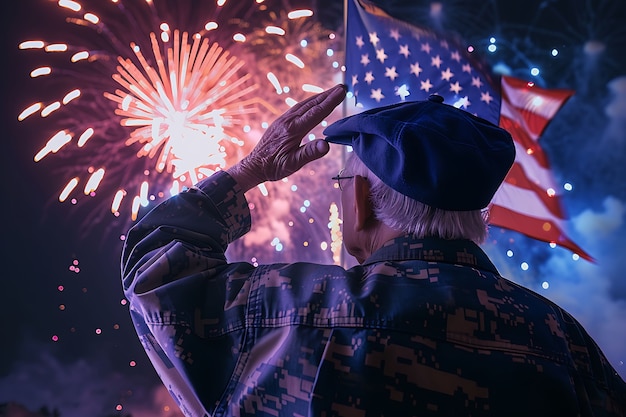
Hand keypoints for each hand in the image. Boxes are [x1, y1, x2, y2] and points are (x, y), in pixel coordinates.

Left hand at [227, 84, 346, 191]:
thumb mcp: (292, 164)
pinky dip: (310, 102)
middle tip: (343, 87)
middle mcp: (288, 121)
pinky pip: (298, 108)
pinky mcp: (281, 122)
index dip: (331, 101)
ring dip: (320, 97)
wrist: (253, 166)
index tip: (342, 91)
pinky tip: (314, 103)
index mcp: (293, 130)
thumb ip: (309, 154)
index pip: (316, 112)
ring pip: (304, 104)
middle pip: (312, 104)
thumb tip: (327, 145)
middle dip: (328, 95)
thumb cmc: (273, 168)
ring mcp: (283, 120)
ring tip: (333, 92)